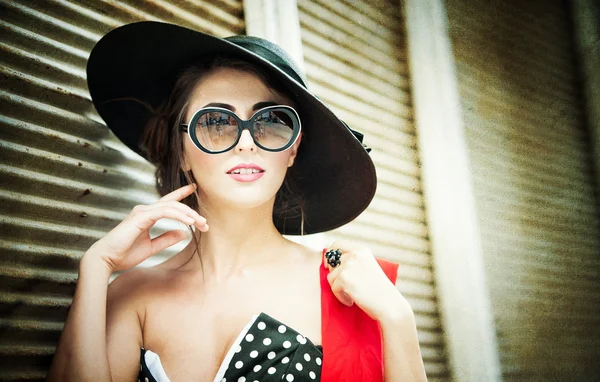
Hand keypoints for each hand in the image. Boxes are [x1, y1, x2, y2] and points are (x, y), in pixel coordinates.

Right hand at [85, 184, 207, 271]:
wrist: (107, 259)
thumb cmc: (125, 254)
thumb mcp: (152, 247)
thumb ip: (167, 239)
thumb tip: (184, 233)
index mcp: (147, 215)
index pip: (168, 201)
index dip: (181, 193)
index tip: (194, 187)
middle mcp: (145, 210)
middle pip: (174, 204)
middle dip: (191, 212)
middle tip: (205, 223)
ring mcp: (142, 212)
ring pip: (171, 206)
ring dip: (188, 214)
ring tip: (200, 223)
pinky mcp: (140, 217)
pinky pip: (164, 212)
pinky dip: (178, 215)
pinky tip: (188, 222)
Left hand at [324, 240, 411, 321]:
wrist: (389, 304)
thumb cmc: (378, 289)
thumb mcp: (367, 267)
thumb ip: (352, 261)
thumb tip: (330, 263)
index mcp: (361, 250)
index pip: (337, 244)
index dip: (329, 254)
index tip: (329, 265)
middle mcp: (355, 255)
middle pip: (331, 262)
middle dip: (334, 275)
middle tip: (343, 286)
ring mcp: (349, 265)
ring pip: (331, 276)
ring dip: (338, 288)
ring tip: (351, 295)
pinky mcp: (345, 278)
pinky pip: (334, 288)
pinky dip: (340, 297)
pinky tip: (351, 301)